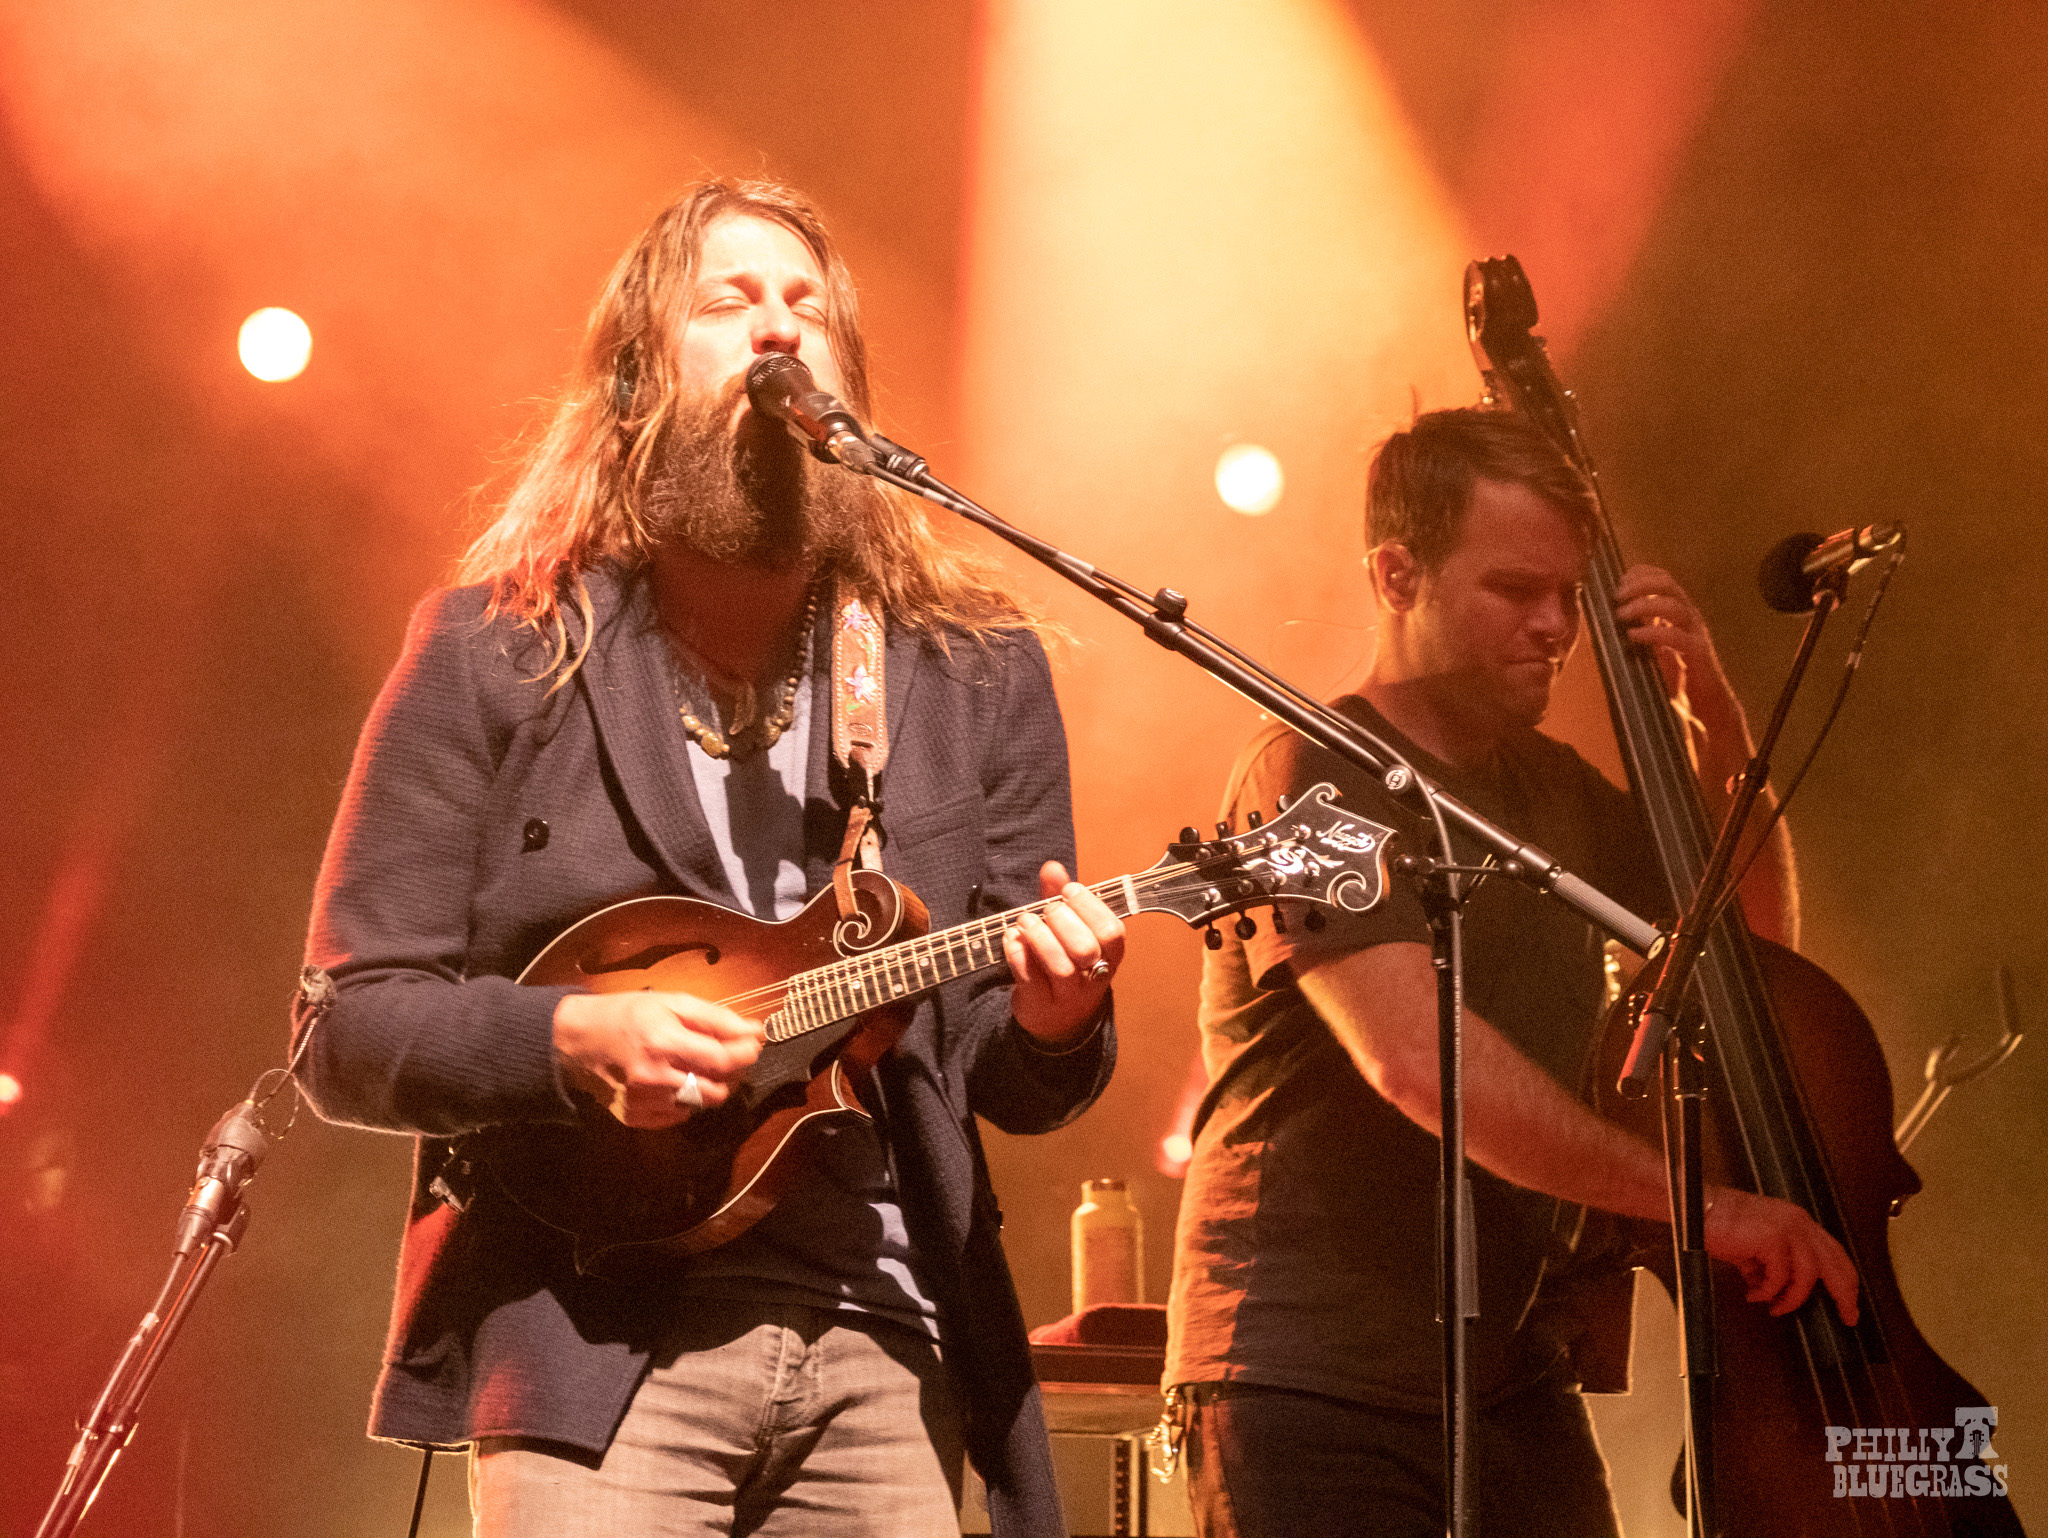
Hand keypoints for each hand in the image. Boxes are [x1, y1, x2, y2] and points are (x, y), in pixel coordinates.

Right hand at [552, 990, 763, 1129]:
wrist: (578, 1039)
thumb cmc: (628, 1014)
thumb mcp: (671, 1001)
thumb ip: (715, 1018)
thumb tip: (755, 1031)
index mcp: (663, 1041)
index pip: (722, 1059)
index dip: (746, 1053)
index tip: (754, 1044)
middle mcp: (653, 1076)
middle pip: (716, 1090)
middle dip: (731, 1075)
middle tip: (726, 1057)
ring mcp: (642, 1102)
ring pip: (699, 1105)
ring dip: (708, 1087)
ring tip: (697, 1066)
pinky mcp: (635, 1118)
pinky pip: (678, 1116)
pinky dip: (684, 1101)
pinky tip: (673, 1081)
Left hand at [1005, 861, 1125, 1048]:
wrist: (1058, 1021)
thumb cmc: (1067, 964)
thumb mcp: (1069, 931)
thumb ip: (1060, 900)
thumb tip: (1052, 866)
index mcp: (1109, 956)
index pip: (1112, 931)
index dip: (1090, 907)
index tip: (1068, 891)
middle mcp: (1093, 978)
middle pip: (1086, 949)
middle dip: (1062, 921)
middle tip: (1046, 909)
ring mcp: (1068, 996)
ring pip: (1061, 968)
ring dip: (1039, 938)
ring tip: (1024, 921)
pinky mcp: (1040, 1006)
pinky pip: (1031, 982)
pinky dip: (1018, 956)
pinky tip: (1011, 938)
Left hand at [1611, 563, 1730, 705]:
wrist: (1703, 703)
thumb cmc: (1673, 675)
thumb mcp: (1650, 646)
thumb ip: (1635, 630)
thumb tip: (1602, 619)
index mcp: (1677, 610)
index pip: (1662, 578)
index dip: (1641, 573)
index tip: (1618, 580)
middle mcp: (1688, 616)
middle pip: (1668, 584)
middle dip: (1640, 584)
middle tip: (1617, 596)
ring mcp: (1695, 633)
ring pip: (1673, 605)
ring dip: (1644, 605)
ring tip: (1621, 615)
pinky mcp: (1698, 653)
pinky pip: (1676, 636)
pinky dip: (1652, 632)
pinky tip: (1633, 635)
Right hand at [1705, 1185, 1860, 1325]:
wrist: (1698, 1208)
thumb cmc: (1721, 1225)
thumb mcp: (1756, 1245)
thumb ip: (1773, 1263)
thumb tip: (1775, 1291)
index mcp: (1798, 1221)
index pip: (1834, 1252)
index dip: (1845, 1280)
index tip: (1848, 1304)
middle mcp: (1799, 1222)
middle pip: (1835, 1264)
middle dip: (1844, 1295)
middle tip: (1846, 1317)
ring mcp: (1787, 1229)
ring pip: (1808, 1275)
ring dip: (1793, 1298)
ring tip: (1776, 1308)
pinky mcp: (1772, 1239)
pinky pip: (1779, 1277)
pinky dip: (1767, 1291)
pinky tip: (1753, 1294)